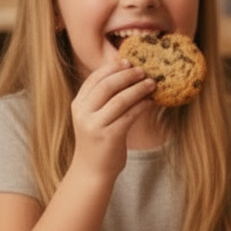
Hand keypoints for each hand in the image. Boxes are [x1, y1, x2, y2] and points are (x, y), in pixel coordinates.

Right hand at [70, 59, 155, 178]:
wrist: (92, 170)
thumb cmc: (99, 140)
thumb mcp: (95, 117)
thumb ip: (104, 99)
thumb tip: (129, 75)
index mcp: (78, 105)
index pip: (94, 79)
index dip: (111, 68)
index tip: (127, 61)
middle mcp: (83, 113)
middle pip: (106, 86)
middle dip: (126, 75)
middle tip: (143, 70)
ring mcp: (94, 125)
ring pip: (119, 100)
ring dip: (138, 89)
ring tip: (152, 83)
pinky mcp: (109, 136)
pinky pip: (129, 116)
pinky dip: (142, 106)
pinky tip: (151, 102)